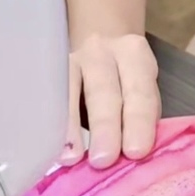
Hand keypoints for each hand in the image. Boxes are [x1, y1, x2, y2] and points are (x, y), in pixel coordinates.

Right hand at [63, 34, 160, 167]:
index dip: (139, 122)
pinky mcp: (50, 71)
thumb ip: (144, 114)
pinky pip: (51, 99)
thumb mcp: (143, 83)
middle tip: (104, 160)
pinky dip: (53, 125)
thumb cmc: (126, 74)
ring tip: (71, 159)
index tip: (136, 152)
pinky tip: (53, 148)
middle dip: (104, 126)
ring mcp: (71, 60)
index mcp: (134, 56)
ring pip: (69, 92)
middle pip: (103, 91)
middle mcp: (102, 53)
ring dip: (71, 128)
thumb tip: (135, 154)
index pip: (139, 91)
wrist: (101, 35)